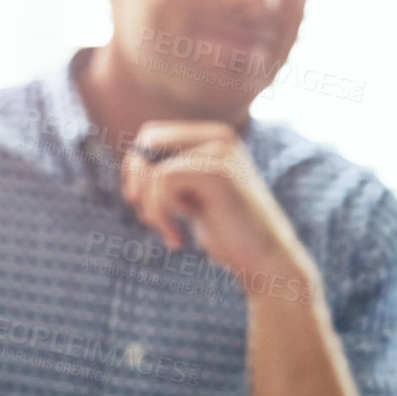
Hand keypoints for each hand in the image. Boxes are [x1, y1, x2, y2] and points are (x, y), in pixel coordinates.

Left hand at [121, 120, 315, 294]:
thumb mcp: (193, 196)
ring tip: (169, 233)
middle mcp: (219, 136)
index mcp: (213, 137)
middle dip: (139, 185)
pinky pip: (163, 179)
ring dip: (150, 208)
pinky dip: (160, 214)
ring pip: (152, 166)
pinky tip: (177, 239)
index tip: (146, 205)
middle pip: (147, 143)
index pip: (150, 136)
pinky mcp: (218, 172)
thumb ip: (171, 173)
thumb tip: (132, 161)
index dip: (136, 170)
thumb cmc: (226, 231)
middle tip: (150, 219)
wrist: (264, 259)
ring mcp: (220, 151)